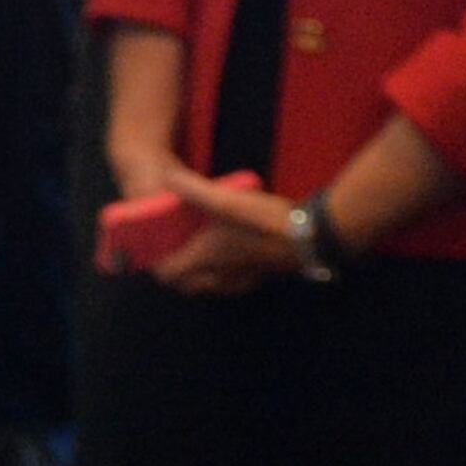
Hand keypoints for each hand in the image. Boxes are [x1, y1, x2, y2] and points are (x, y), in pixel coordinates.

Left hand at [143, 161, 302, 296]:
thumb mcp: (227, 199)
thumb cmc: (266, 220)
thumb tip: (168, 179)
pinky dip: (221, 275)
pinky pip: (231, 284)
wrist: (314, 237)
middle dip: (175, 274)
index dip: (156, 265)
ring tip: (194, 253)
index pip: (169, 274)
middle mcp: (222, 275)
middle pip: (187, 286)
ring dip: (198, 275)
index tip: (151, 251)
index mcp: (207, 259)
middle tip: (171, 252)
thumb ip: (194, 189)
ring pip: (210, 287)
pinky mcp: (262, 276)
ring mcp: (243, 279)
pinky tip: (228, 254)